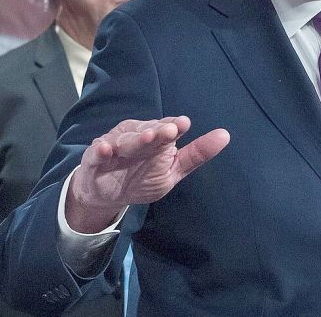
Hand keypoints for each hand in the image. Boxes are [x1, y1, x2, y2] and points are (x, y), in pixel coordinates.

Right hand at [65, 116, 228, 232]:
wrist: (107, 195)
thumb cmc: (142, 177)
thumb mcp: (173, 170)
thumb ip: (196, 154)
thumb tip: (225, 135)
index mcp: (156, 138)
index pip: (166, 129)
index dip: (173, 126)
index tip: (184, 124)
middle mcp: (136, 136)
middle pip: (147, 132)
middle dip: (157, 131)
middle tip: (169, 131)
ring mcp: (115, 146)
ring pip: (126, 140)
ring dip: (135, 138)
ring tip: (147, 137)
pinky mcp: (95, 158)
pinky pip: (97, 153)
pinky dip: (101, 150)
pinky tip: (107, 149)